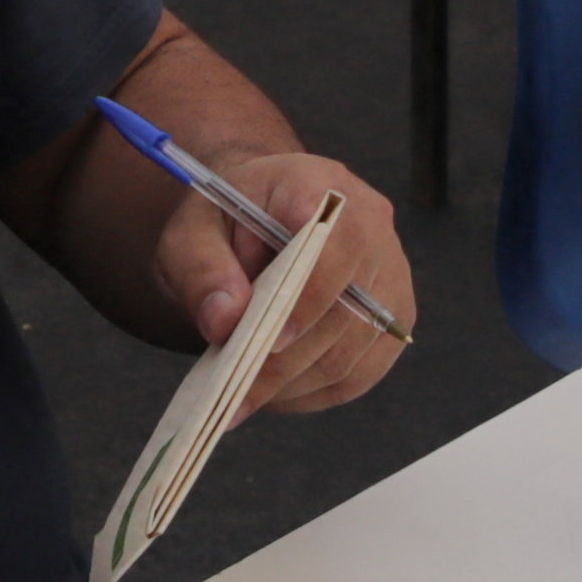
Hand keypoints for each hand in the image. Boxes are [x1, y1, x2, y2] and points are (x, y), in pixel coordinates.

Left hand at [153, 149, 418, 415]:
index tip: (267, 339)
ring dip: (296, 383)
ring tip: (243, 396)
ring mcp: (389, 274)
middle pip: (345, 310)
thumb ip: (201, 270)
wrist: (257, 215)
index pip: (337, 241)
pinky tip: (274, 392)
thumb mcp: (191, 232)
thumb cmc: (227, 219)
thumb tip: (224, 321)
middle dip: (286, 360)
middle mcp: (371, 225)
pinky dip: (314, 392)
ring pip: (353, 351)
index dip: (310, 296)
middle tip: (233, 391)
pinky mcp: (390, 319)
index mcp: (320, 185)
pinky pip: (360, 372)